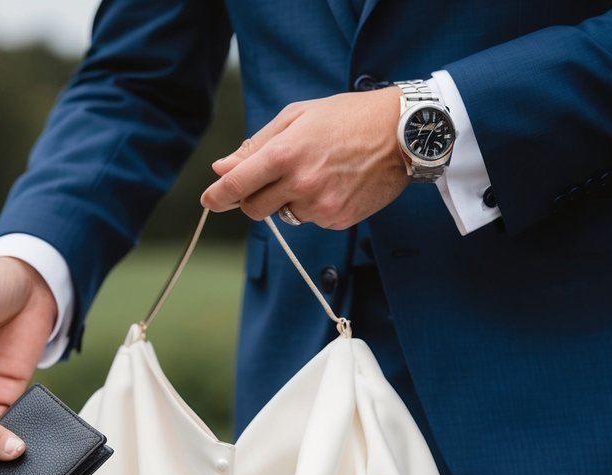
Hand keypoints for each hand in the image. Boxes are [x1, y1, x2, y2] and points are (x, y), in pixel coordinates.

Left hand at [200, 87, 408, 228]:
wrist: (403, 133)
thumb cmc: (348, 117)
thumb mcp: (297, 117)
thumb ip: (256, 145)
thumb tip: (222, 168)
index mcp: (285, 153)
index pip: (238, 185)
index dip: (217, 196)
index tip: (208, 201)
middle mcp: (300, 183)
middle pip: (254, 209)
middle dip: (253, 198)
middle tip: (271, 180)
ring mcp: (320, 205)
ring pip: (284, 215)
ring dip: (288, 200)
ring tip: (317, 172)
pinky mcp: (338, 218)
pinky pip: (311, 219)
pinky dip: (314, 205)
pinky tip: (334, 182)